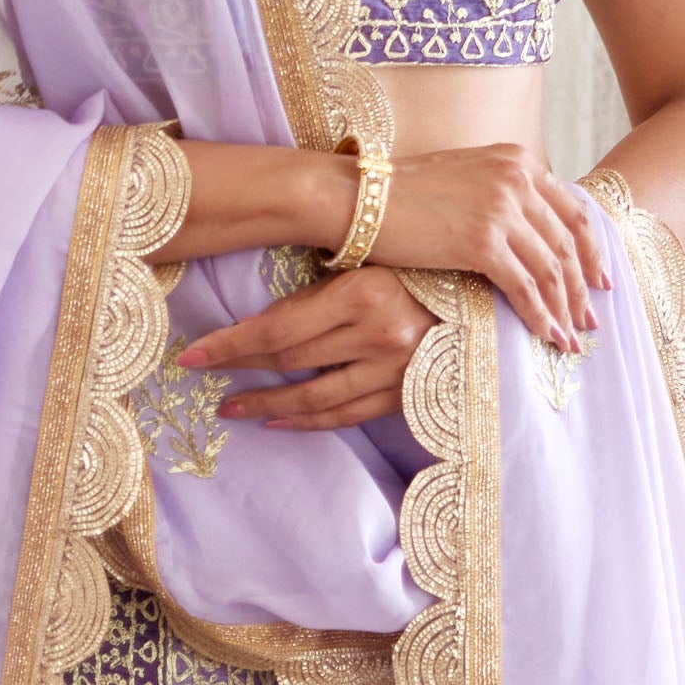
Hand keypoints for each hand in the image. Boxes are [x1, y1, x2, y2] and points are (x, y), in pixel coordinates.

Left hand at [175, 263, 437, 431]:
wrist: (492, 295)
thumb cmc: (423, 267)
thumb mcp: (370, 263)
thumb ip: (321, 292)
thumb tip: (258, 324)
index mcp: (364, 292)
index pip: (278, 329)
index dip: (230, 344)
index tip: (192, 354)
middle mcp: (380, 334)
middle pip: (290, 360)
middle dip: (238, 368)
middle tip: (199, 373)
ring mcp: (397, 371)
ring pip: (314, 397)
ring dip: (266, 403)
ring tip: (230, 407)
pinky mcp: (408, 395)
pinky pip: (346, 415)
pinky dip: (308, 421)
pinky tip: (277, 421)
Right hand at [369, 143, 608, 348]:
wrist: (358, 197)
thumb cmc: (400, 194)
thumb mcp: (464, 179)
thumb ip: (499, 196)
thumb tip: (524, 236)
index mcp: (517, 161)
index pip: (571, 210)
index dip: (591, 250)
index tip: (599, 280)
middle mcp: (517, 179)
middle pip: (568, 242)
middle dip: (582, 287)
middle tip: (591, 320)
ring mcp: (502, 208)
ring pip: (551, 268)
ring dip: (565, 308)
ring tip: (571, 338)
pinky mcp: (482, 241)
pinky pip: (524, 287)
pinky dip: (539, 315)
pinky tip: (546, 336)